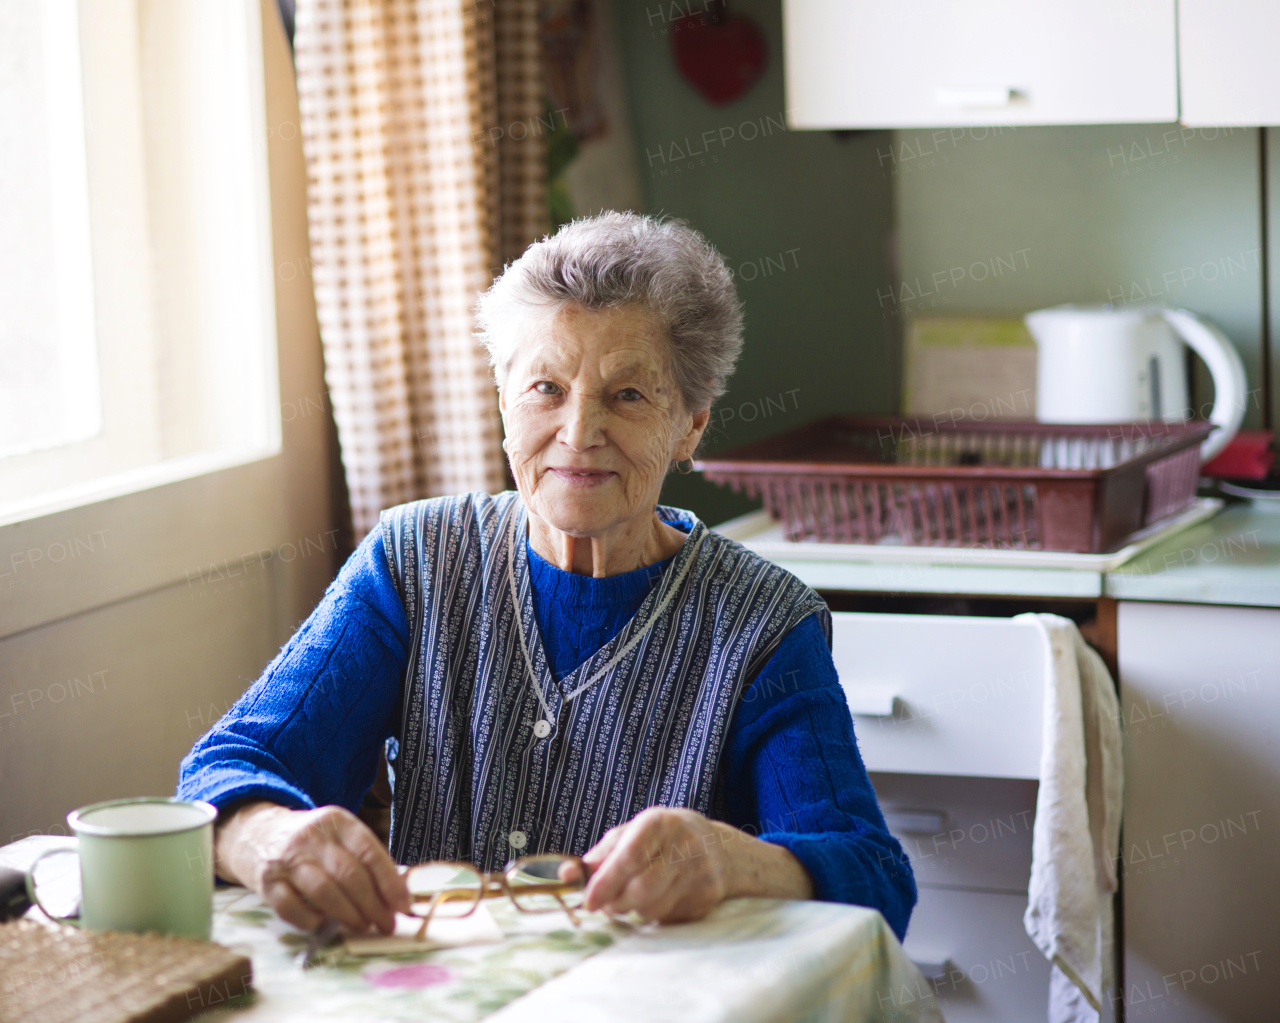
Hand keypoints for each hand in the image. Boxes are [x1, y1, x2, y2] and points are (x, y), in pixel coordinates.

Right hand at [214, 802, 409, 933]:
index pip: (370, 852)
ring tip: (362, 926)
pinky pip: (290, 907)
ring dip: (347, 914)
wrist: (258, 834)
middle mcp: (312, 837)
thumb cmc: (312, 843)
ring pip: (323, 890)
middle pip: (349, 873)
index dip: (389, 882)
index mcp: (338, 822)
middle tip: (385, 924)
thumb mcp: (340, 836)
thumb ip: (365, 859)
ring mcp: (287, 859)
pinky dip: (309, 920)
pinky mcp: (266, 882)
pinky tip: (322, 925)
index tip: (402, 906)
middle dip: (372, 904)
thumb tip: (397, 895)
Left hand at [580, 807, 812, 923]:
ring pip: (653, 908)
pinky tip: (658, 898)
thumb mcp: (633, 833)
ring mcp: (700, 873)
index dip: (606, 882)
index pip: (630, 856)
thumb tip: (568, 875)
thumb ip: (601, 854)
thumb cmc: (663, 838)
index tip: (588, 901)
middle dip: (616, 903)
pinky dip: (654, 914)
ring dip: (633, 910)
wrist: (720, 848)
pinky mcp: (707, 898)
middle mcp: (684, 846)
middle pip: (641, 889)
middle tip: (606, 904)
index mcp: (659, 823)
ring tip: (633, 897)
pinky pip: (668, 918)